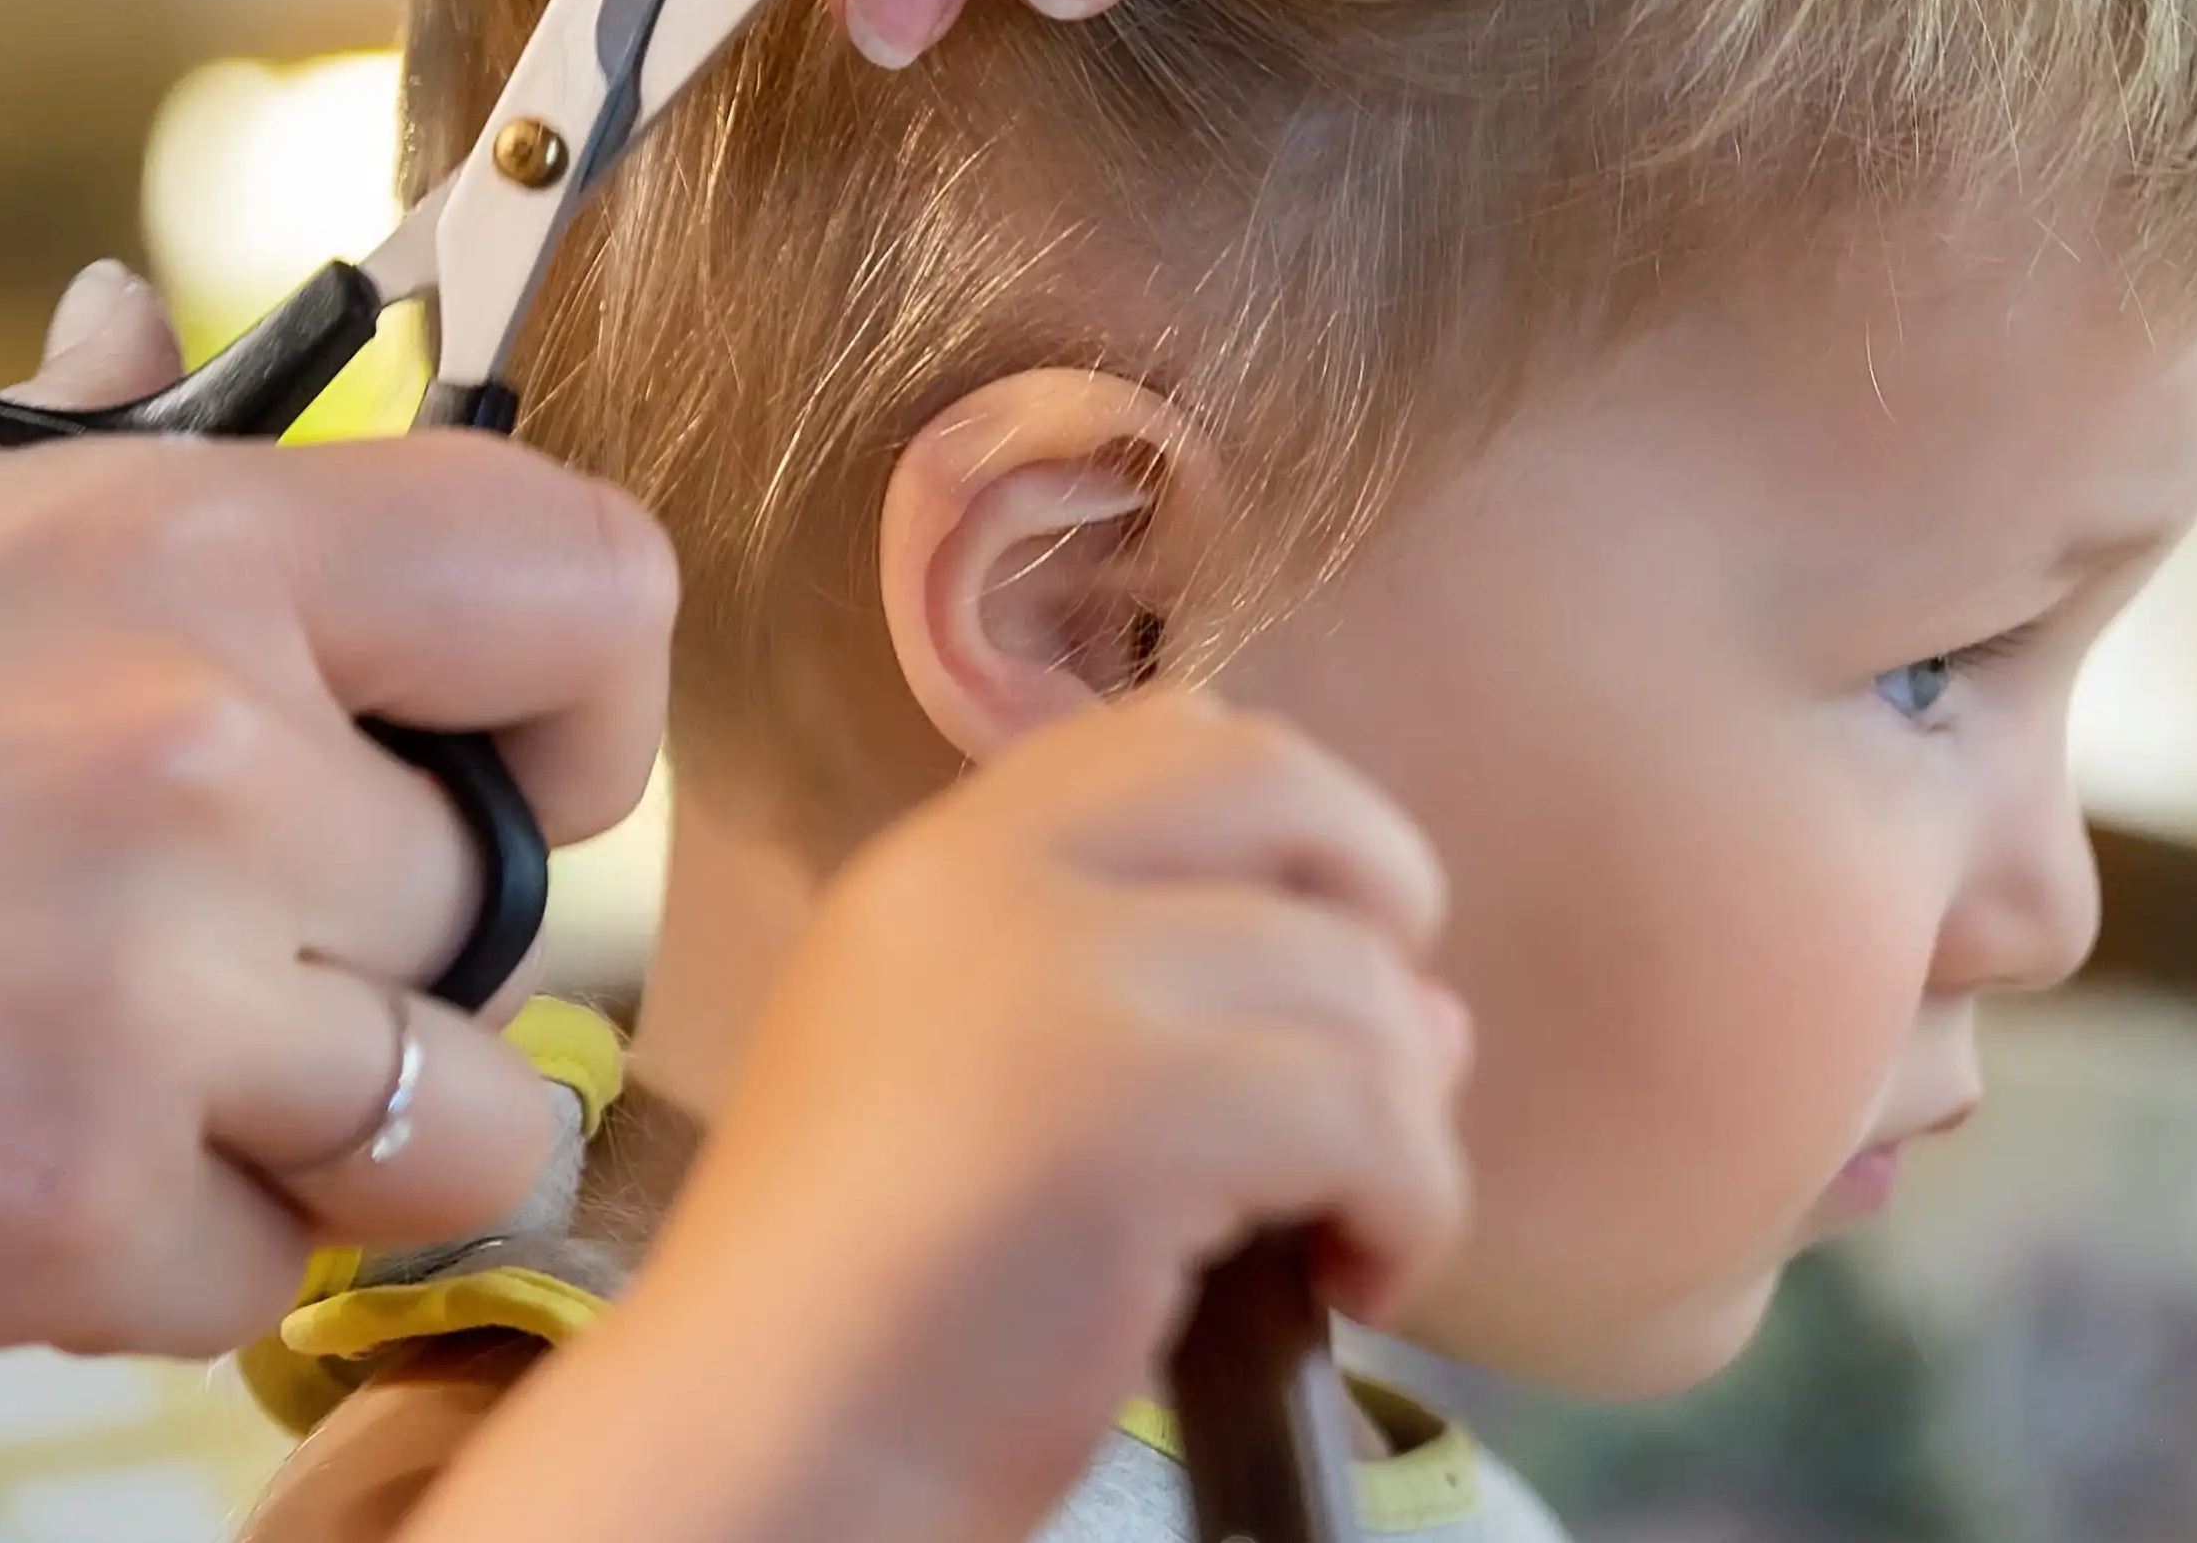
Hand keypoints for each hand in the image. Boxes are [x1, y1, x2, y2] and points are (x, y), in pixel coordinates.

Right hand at [0, 265, 674, 1356]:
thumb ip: (121, 451)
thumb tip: (164, 321)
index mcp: (195, 543)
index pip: (593, 589)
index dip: (589, 711)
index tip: (513, 773)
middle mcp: (212, 746)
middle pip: (501, 903)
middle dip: (376, 954)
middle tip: (175, 954)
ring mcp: (148, 988)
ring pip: (450, 1117)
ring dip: (321, 1132)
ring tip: (119, 1076)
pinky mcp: (57, 1205)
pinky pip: (261, 1273)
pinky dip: (149, 1258)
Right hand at [411, 695, 1467, 1542]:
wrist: (764, 1463)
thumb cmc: (875, 1320)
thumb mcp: (996, 1102)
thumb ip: (1182, 1013)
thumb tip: (1432, 1010)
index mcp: (933, 869)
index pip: (1172, 734)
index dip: (1289, 830)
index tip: (1300, 966)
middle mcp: (985, 881)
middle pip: (1281, 784)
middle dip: (1382, 909)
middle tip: (1365, 1072)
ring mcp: (1059, 980)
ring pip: (1358, 983)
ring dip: (1402, 1125)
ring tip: (1340, 1235)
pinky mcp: (1136, 1108)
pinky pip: (1375, 1115)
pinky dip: (1412, 1209)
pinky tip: (1352, 1283)